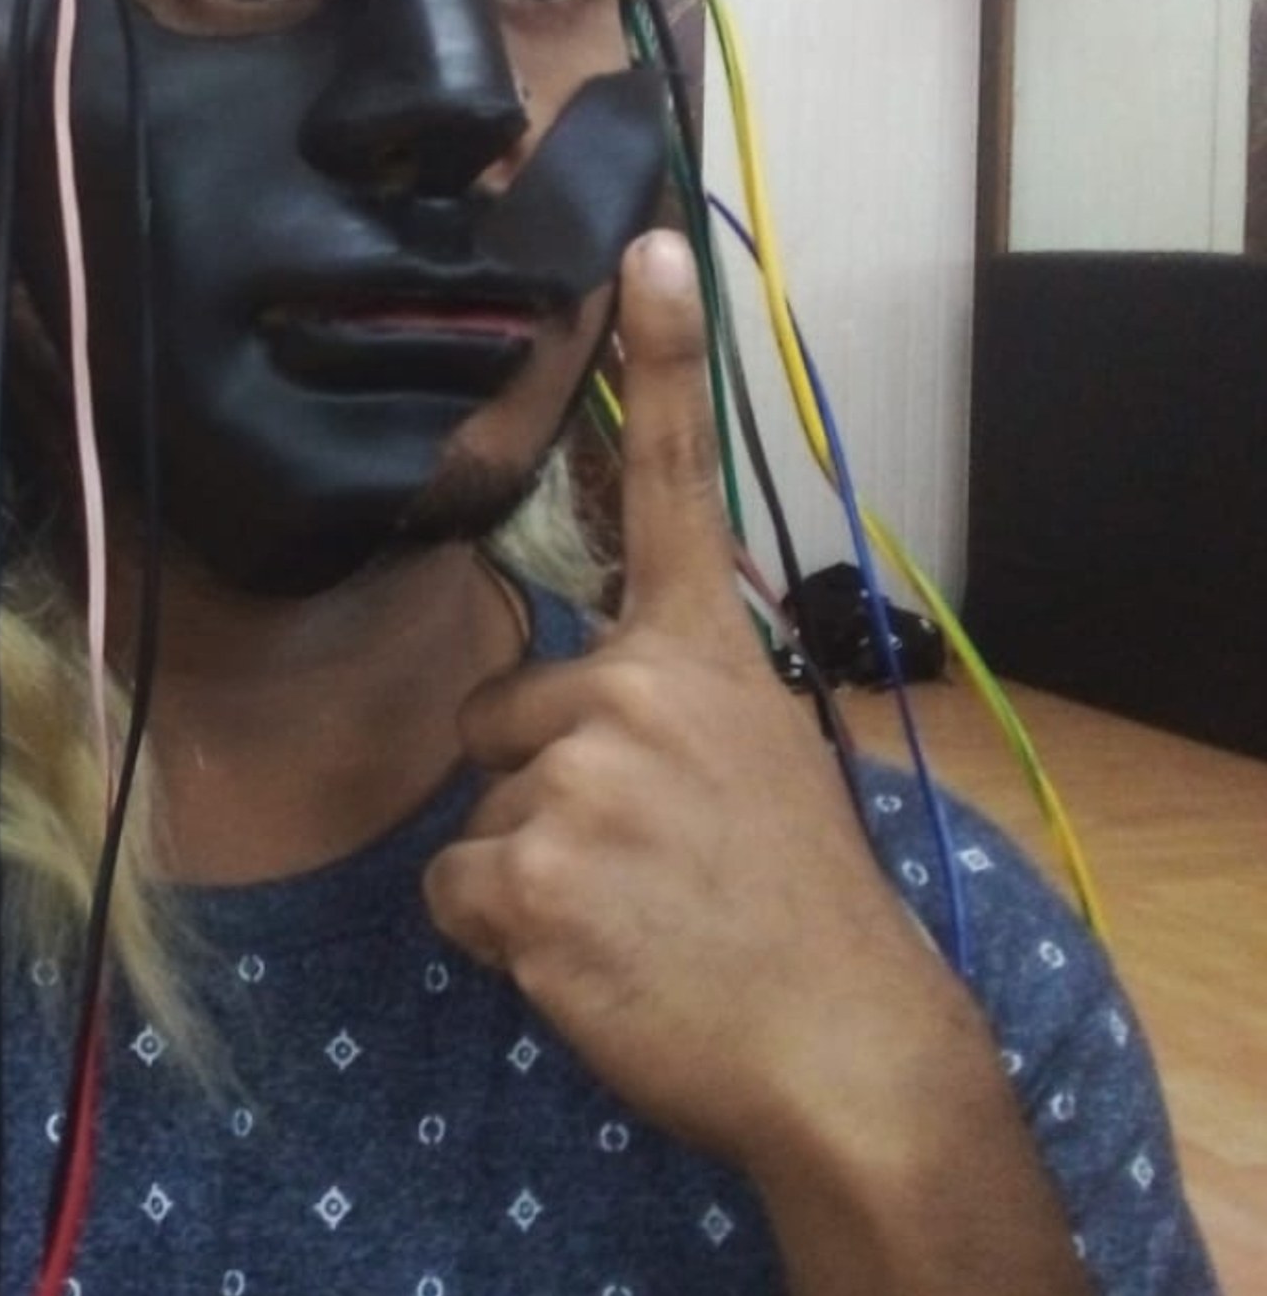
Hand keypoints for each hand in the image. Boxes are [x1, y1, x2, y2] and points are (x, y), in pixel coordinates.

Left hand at [424, 229, 977, 1176]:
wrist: (841, 1050)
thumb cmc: (798, 910)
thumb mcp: (761, 767)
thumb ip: (672, 711)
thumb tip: (584, 719)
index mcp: (703, 656)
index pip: (676, 484)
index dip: (661, 359)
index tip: (641, 245)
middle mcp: (634, 690)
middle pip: (500, 713)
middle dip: (541, 784)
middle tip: (640, 859)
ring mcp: (577, 778)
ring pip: (480, 810)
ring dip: (531, 871)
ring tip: (631, 919)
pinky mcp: (524, 872)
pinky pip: (454, 889)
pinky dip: (501, 936)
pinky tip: (590, 960)